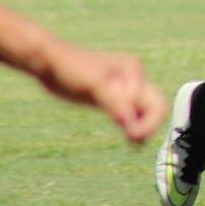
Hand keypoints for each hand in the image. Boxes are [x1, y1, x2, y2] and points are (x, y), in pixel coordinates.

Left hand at [38, 41, 166, 143]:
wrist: (50, 63)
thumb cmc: (72, 68)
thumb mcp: (95, 85)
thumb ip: (114, 102)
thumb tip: (130, 123)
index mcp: (133, 71)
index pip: (153, 101)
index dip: (147, 121)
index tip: (131, 135)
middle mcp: (133, 78)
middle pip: (154, 105)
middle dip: (149, 124)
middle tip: (136, 142)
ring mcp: (123, 88)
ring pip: (143, 110)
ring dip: (142, 126)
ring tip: (132, 141)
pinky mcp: (112, 97)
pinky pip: (130, 113)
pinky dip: (131, 125)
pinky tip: (127, 135)